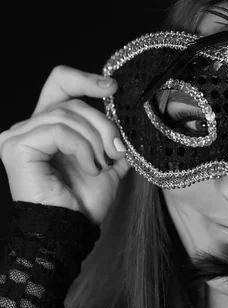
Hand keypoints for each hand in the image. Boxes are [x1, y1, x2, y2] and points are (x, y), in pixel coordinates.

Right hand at [0, 66, 129, 224]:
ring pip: (68, 115)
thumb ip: (114, 138)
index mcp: (50, 125)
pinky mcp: (16, 146)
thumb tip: (131, 119)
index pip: (60, 84)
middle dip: (103, 124)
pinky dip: (83, 149)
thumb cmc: (86, 200)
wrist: (72, 228)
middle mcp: (30, 127)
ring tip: (102, 164)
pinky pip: (59, 131)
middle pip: (72, 101)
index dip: (85, 79)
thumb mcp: (109, 161)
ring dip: (96, 140)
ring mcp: (19, 136)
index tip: (113, 87)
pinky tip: (89, 168)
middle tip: (117, 150)